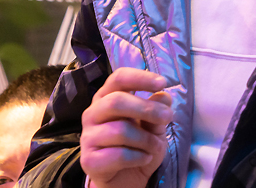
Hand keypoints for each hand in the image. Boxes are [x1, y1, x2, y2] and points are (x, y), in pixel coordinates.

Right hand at [80, 68, 173, 187]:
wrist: (125, 179)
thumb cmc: (138, 146)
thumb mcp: (154, 127)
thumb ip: (157, 111)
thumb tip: (164, 97)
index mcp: (107, 98)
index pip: (119, 78)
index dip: (140, 78)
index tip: (162, 82)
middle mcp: (92, 113)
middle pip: (116, 101)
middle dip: (147, 108)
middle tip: (168, 117)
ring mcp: (87, 137)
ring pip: (120, 130)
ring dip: (146, 140)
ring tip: (155, 147)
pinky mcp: (88, 160)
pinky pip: (119, 155)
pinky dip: (139, 157)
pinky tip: (144, 158)